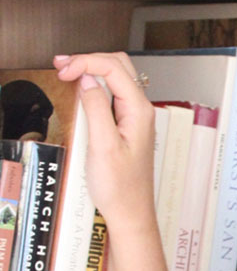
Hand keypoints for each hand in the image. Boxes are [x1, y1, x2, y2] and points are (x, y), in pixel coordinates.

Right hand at [53, 51, 156, 232]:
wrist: (130, 211)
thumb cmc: (120, 186)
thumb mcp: (102, 145)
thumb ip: (96, 108)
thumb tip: (87, 80)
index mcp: (139, 111)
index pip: (114, 69)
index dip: (86, 62)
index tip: (62, 71)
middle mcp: (141, 111)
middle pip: (119, 67)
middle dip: (89, 59)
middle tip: (61, 65)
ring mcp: (135, 117)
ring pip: (117, 79)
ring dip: (92, 69)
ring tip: (66, 71)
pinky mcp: (128, 126)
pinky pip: (114, 95)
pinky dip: (96, 85)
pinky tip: (80, 89)